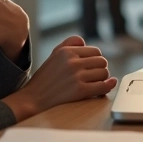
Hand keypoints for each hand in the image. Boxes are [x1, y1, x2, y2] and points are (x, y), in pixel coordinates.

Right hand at [1, 36, 115, 120]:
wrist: (33, 98)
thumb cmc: (45, 78)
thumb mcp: (54, 54)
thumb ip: (69, 43)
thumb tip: (86, 42)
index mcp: (66, 51)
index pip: (95, 51)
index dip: (95, 60)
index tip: (92, 68)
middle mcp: (72, 61)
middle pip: (102, 61)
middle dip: (100, 69)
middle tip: (94, 76)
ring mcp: (76, 76)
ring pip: (104, 73)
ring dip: (102, 79)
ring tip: (94, 83)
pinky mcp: (80, 90)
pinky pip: (103, 86)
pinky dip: (108, 86)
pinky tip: (109, 85)